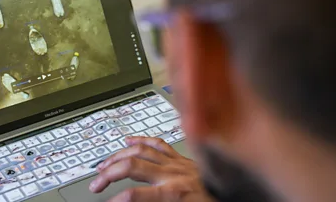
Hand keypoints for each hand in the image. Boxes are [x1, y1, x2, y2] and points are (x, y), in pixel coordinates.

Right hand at [89, 137, 214, 201]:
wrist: (239, 194)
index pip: (135, 195)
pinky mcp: (181, 158)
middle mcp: (172, 174)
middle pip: (132, 167)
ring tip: (103, 165)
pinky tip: (128, 140)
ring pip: (140, 151)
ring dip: (118, 157)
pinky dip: (140, 140)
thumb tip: (135, 200)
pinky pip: (158, 144)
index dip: (116, 200)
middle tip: (96, 184)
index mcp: (174, 194)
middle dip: (109, 174)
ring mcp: (177, 163)